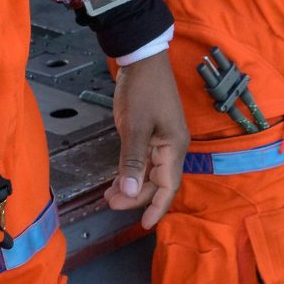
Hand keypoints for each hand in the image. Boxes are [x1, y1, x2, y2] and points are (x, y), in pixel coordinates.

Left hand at [106, 49, 187, 228]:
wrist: (143, 58)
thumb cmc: (142, 91)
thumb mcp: (135, 126)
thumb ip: (133, 161)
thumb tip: (131, 192)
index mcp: (174, 147)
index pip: (168, 186)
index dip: (157, 207)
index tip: (144, 225)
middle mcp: (173, 147)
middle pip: (159, 182)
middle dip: (137, 197)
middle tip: (111, 203)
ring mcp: (164, 139)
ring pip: (151, 172)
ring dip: (133, 185)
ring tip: (110, 195)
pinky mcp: (153, 132)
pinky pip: (145, 160)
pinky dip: (132, 171)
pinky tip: (118, 177)